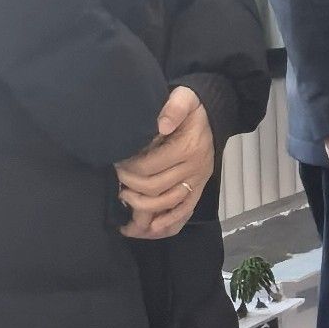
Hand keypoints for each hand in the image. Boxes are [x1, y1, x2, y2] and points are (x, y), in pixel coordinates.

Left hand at [117, 87, 214, 237]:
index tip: (115, 163)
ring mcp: (198, 182)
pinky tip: (149, 230)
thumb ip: (174, 107)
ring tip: (124, 202)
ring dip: (142, 209)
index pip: (150, 167)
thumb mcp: (184, 97)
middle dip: (130, 187)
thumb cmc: (191, 107)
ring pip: (167, 205)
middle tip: (115, 182)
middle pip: (155, 189)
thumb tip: (161, 125)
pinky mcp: (199, 190)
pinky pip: (184, 213)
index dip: (128, 169)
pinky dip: (167, 224)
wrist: (214, 113)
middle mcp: (195, 169)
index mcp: (188, 148)